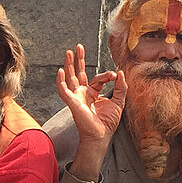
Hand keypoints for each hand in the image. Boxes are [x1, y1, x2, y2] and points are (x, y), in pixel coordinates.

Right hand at [56, 45, 126, 180]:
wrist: (100, 135)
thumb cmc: (107, 122)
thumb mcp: (119, 101)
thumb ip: (121, 87)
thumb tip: (120, 72)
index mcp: (93, 93)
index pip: (98, 78)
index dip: (107, 75)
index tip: (115, 76)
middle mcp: (83, 93)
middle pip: (79, 73)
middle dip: (79, 60)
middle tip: (79, 46)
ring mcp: (76, 97)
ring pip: (71, 77)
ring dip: (69, 64)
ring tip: (69, 52)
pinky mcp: (72, 102)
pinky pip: (63, 90)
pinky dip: (61, 81)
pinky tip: (60, 71)